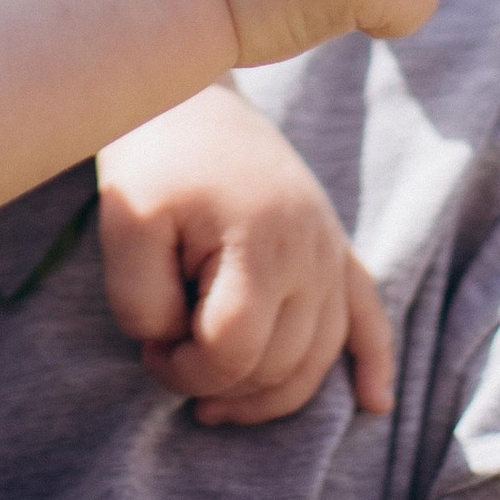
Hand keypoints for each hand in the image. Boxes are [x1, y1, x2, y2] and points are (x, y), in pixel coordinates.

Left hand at [98, 85, 394, 426]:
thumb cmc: (153, 161)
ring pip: (318, 357)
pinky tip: (374, 403)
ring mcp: (328, 249)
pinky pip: (368, 315)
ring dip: (271, 395)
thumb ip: (140, 302)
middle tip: (165, 354)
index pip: (233, 351)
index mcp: (260, 241)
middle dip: (216, 381)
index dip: (182, 370)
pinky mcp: (334, 246)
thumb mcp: (124, 224)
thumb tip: (176, 344)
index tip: (147, 347)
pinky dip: (373, 360)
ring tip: (214, 399)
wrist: (188, 95)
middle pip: (279, 363)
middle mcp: (310, 251)